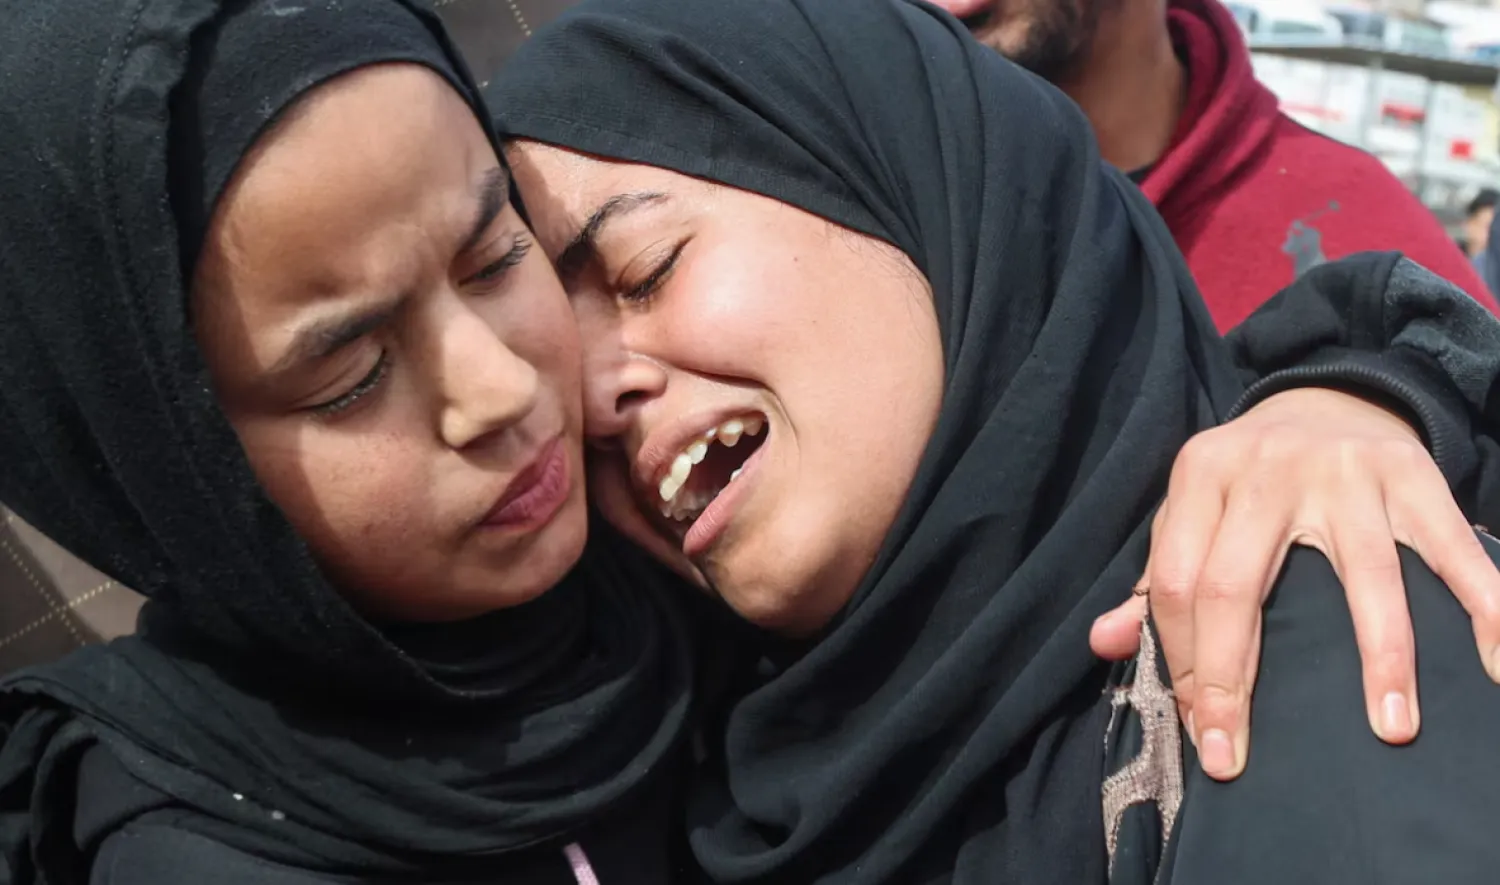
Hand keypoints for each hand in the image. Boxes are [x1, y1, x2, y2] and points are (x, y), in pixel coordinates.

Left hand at [1089, 387, 1499, 780]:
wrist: (1326, 396)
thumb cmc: (1248, 479)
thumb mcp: (1191, 510)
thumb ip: (1152, 580)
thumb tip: (1105, 643)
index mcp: (1201, 475)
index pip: (1174, 583)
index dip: (1183, 661)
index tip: (1201, 727)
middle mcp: (1266, 469)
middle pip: (1236, 585)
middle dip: (1234, 679)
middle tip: (1235, 755)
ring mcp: (1346, 472)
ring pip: (1364, 575)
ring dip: (1381, 658)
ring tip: (1390, 727)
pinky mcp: (1413, 475)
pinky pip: (1452, 548)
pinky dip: (1484, 603)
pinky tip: (1495, 660)